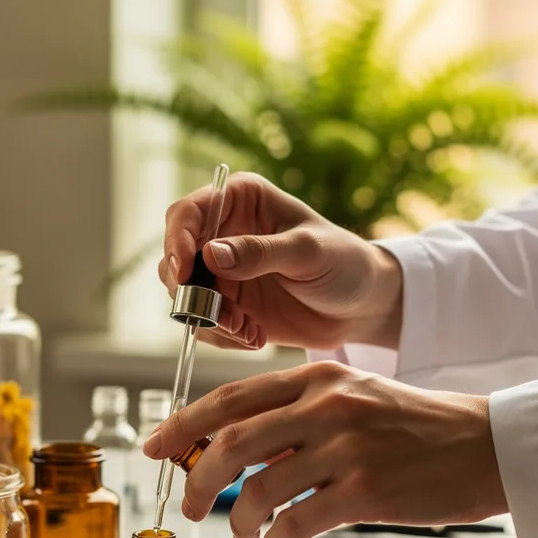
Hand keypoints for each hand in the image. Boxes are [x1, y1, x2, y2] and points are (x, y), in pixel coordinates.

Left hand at [143, 361, 507, 537]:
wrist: (486, 445)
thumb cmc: (418, 427)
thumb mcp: (353, 399)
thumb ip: (298, 417)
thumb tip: (239, 452)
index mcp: (316, 379)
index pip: (230, 399)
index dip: (182, 425)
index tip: (155, 447)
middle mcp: (325, 406)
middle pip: (231, 444)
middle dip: (198, 482)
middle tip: (191, 508)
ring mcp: (345, 447)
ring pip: (259, 489)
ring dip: (238, 521)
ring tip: (242, 536)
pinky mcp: (365, 490)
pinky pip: (296, 522)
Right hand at [161, 173, 402, 351]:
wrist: (361, 305)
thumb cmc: (343, 262)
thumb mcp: (307, 252)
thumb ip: (260, 252)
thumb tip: (210, 255)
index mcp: (240, 201)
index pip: (188, 213)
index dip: (177, 240)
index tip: (185, 271)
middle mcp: (223, 234)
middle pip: (175, 258)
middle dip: (191, 291)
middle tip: (223, 315)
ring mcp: (222, 273)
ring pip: (184, 295)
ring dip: (210, 319)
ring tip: (247, 330)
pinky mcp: (227, 306)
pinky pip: (203, 324)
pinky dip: (223, 336)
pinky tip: (255, 336)